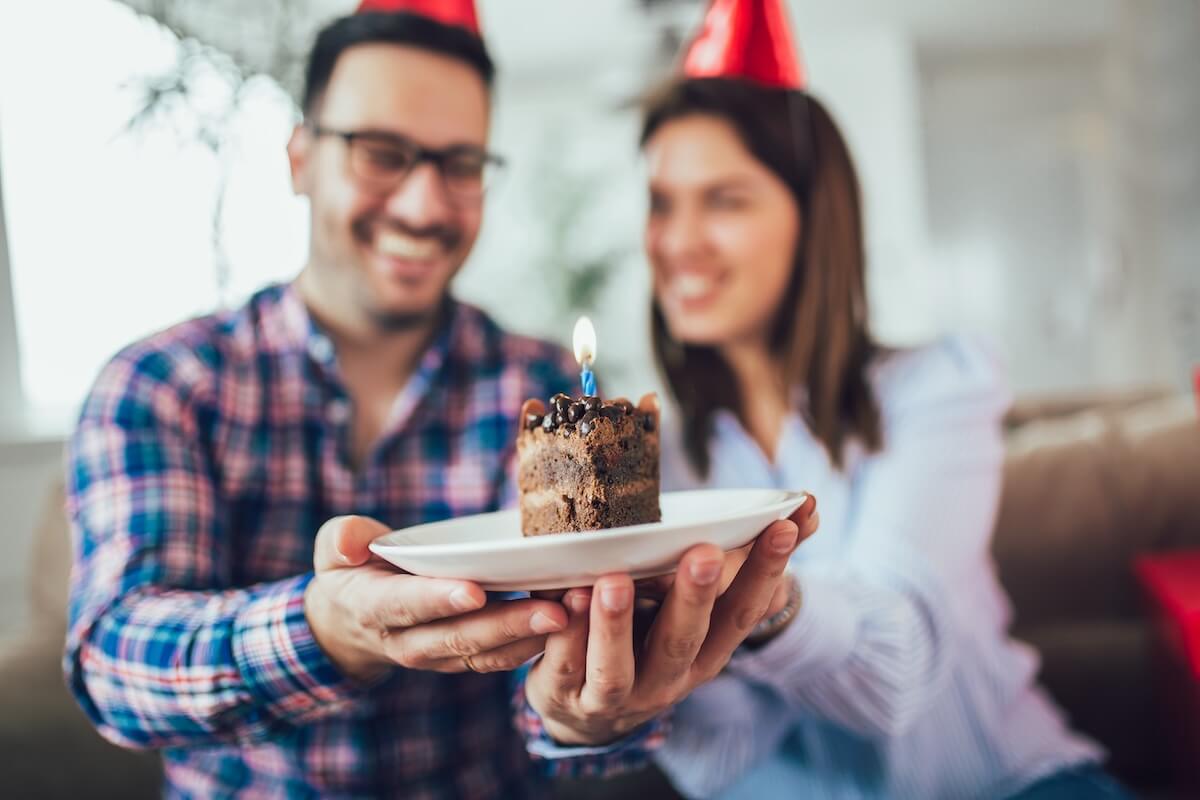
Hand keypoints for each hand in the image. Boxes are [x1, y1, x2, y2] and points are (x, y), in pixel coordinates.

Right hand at [304, 516, 567, 682]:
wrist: (350, 624)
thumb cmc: (351, 571)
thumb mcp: (334, 549)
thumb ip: (342, 538)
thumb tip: (350, 543)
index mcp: (373, 607)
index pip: (406, 605)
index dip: (439, 599)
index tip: (475, 591)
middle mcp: (406, 640)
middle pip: (459, 636)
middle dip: (507, 624)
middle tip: (552, 610)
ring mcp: (435, 656)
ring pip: (484, 653)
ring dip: (529, 637)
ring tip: (570, 615)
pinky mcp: (460, 660)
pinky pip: (497, 660)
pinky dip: (530, 645)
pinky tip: (566, 624)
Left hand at [525, 495, 818, 744]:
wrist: (589, 715)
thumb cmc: (654, 640)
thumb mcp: (702, 610)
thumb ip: (744, 563)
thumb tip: (807, 511)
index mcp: (706, 652)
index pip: (742, 612)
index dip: (765, 571)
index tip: (784, 524)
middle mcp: (667, 679)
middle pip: (684, 640)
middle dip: (695, 597)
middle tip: (704, 554)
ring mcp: (615, 694)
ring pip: (616, 667)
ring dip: (616, 624)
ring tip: (613, 581)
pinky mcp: (565, 695)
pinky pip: (562, 667)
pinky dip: (564, 635)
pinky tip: (565, 599)